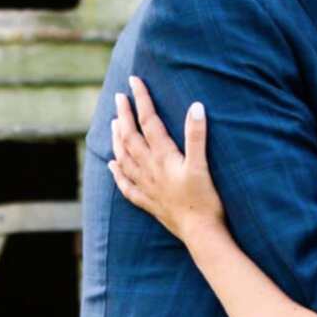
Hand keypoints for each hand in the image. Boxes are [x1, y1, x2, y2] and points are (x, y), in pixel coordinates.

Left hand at [108, 76, 225, 240]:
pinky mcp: (148, 202)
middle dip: (124, 115)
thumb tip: (196, 106)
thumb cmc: (205, 200)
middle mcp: (150, 170)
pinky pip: (126, 185)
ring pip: (124, 158)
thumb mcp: (202, 165)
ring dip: (117, 139)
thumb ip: (197, 136)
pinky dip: (117, 173)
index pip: (149, 122)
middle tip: (119, 98)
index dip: (141, 100)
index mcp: (163, 157)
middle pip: (131, 137)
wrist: (200, 234)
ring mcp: (147, 187)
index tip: (134, 81)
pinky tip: (111, 166)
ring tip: (113, 124)